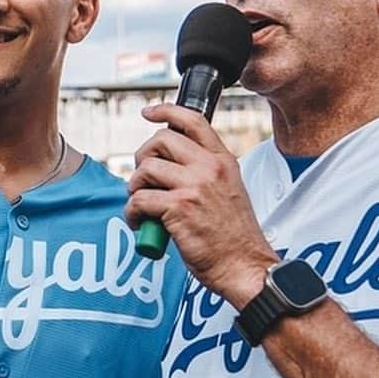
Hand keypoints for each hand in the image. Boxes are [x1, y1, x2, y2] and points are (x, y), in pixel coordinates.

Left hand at [126, 103, 277, 307]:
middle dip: (142, 159)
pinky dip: (132, 212)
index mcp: (222, 161)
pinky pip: (139, 199)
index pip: (193, 120)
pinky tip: (141, 224)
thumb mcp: (228, 191)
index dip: (165, 111)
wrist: (245, 266)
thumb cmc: (233, 237)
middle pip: (160, 141)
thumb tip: (167, 167)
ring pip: (145, 169)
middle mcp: (209, 168)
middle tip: (143, 181)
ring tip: (143, 207)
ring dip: (135, 188)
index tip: (148, 113)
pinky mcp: (179, 208)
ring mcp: (194, 186)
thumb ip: (204, 173)